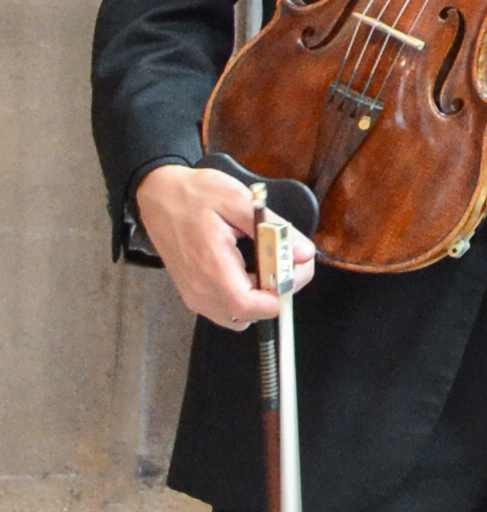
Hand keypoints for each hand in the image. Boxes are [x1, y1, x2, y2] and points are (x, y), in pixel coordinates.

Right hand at [135, 162, 314, 328]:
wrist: (157, 194)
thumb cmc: (194, 194)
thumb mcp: (238, 199)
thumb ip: (273, 228)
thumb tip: (304, 253)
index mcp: (210, 264)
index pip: (249, 305)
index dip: (280, 295)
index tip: (293, 271)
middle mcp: (199, 288)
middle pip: (250, 314)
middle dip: (277, 293)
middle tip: (285, 262)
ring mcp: (193, 295)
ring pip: (240, 317)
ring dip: (261, 297)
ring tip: (264, 264)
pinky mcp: (192, 294)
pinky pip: (226, 310)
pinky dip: (244, 297)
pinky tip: (247, 270)